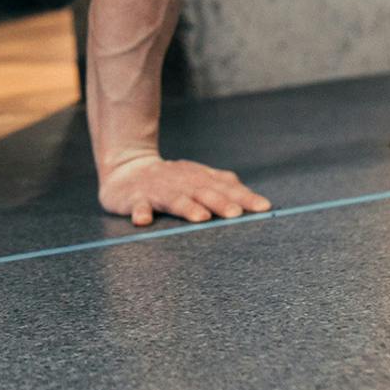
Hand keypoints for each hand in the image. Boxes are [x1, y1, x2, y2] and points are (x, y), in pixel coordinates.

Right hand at [99, 155, 271, 227]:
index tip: (263, 207)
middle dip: (220, 202)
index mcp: (198, 177)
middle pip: (203, 191)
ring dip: (187, 207)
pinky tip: (143, 221)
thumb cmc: (170, 179)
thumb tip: (256, 199)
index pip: (225, 187)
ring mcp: (158, 189)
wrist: (126, 168)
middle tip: (236, 213)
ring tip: (200, 217)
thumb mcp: (197, 177)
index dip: (244, 196)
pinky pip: (137, 206)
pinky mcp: (135, 198)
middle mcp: (181, 182)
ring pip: (174, 198)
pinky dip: (140, 212)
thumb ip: (224, 186)